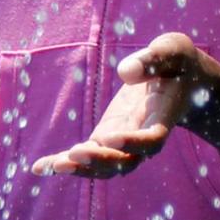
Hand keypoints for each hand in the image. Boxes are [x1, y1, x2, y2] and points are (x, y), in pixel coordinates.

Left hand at [31, 32, 209, 177]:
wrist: (180, 81)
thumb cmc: (178, 63)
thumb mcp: (173, 51)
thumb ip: (154, 59)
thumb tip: (125, 72)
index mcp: (163, 118)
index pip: (151, 140)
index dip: (133, 143)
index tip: (111, 138)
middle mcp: (143, 137)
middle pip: (124, 163)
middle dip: (99, 161)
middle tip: (74, 154)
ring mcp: (123, 142)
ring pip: (104, 166)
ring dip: (80, 168)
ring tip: (53, 166)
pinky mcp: (106, 138)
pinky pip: (86, 156)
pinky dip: (63, 163)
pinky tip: (39, 168)